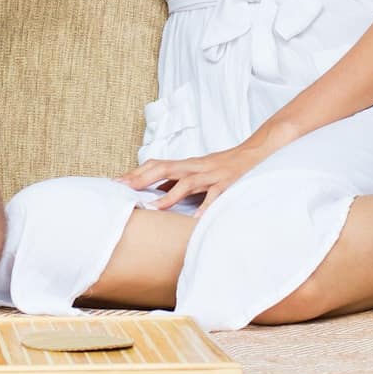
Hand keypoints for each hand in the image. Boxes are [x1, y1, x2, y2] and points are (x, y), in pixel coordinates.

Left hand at [116, 132, 291, 214]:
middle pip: (164, 168)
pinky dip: (204, 208)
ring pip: (186, 182)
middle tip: (122, 190)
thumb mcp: (198, 172)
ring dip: (168, 196)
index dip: (135, 173)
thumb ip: (179, 182)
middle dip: (141, 179)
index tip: (115, 183)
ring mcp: (212, 175)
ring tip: (151, 208)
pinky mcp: (228, 183)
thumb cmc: (225, 166)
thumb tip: (156, 193)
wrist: (257, 152)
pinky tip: (194, 221)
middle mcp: (196, 167)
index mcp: (187, 165)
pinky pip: (214, 196)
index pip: (156, 165)